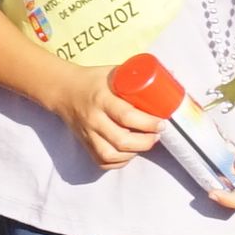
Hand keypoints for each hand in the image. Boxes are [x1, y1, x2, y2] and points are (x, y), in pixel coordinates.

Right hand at [56, 58, 170, 170]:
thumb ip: (138, 78)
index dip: (148, 123)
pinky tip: (128, 153)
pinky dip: (118, 162)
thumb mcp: (114, 73)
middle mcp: (93, 118)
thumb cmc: (94, 80)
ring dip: (133, 153)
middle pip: (121, 140)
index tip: (162, 123)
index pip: (126, 115)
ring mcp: (87, 133)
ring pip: (110, 154)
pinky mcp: (84, 143)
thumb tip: (171, 77)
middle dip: (145, 142)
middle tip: (157, 135)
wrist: (64, 90)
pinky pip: (101, 161)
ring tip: (144, 143)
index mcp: (101, 98)